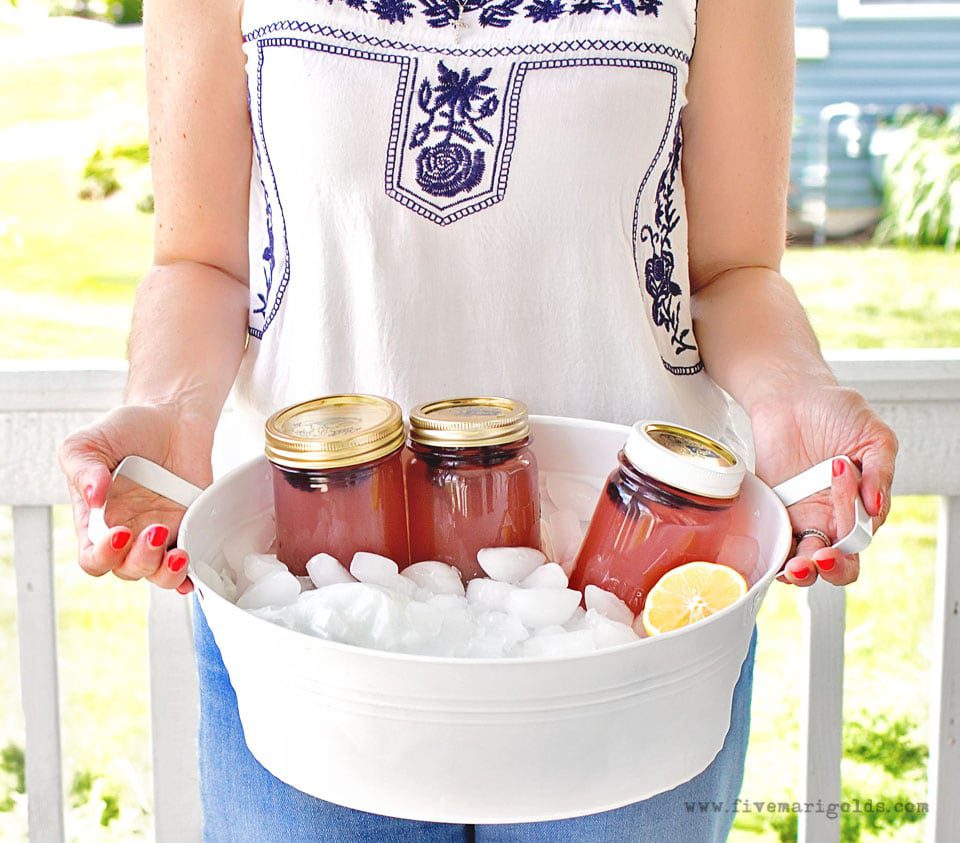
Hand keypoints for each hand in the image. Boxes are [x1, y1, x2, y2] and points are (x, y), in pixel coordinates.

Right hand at [58, 404, 214, 592]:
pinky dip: (191, 575)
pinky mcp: (190, 525)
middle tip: (155, 530)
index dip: (103, 555)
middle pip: (128, 570)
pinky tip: (194, 573)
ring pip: (158, 573)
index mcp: (97, 521)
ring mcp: (162, 532)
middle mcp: (129, 532)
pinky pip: (191, 561)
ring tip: (178, 553)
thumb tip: (94, 497)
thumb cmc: (125, 431)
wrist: (170, 415)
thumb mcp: (87, 443)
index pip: (93, 557)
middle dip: (141, 560)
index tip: (119, 532)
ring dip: (167, 572)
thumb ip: (83, 469)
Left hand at [749, 383, 896, 587]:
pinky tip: (776, 560)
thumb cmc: (836, 412)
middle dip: (831, 569)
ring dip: (802, 572)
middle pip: (836, 563)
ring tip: (797, 567)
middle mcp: (831, 517)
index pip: (861, 538)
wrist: (792, 395)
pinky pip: (775, 542)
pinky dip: (775, 557)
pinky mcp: (774, 509)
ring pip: (804, 561)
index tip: (848, 517)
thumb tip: (876, 505)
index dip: (855, 536)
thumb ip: (880, 471)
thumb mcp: (874, 436)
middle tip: (820, 557)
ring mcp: (800, 515)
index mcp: (861, 505)